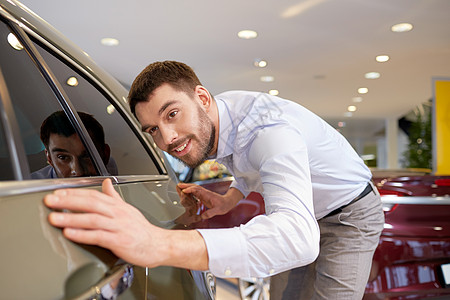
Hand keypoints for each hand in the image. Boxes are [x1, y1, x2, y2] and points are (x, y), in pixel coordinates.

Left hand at [44, 179, 166, 267]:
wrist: (157, 245)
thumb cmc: (142, 230)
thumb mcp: (128, 209)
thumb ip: (114, 197)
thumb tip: (106, 183)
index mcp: (118, 206)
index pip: (93, 195)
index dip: (74, 193)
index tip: (58, 193)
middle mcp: (117, 214)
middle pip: (91, 203)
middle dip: (69, 201)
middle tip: (51, 201)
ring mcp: (118, 226)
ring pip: (92, 219)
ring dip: (71, 218)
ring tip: (54, 218)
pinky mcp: (119, 241)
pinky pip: (98, 236)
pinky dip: (83, 234)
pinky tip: (71, 233)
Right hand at [177, 183, 242, 218]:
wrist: (227, 202)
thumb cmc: (224, 205)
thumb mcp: (218, 210)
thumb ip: (210, 213)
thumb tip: (202, 217)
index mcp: (207, 195)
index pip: (197, 190)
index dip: (190, 190)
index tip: (184, 191)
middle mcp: (205, 193)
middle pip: (194, 187)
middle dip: (186, 185)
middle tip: (178, 185)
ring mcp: (204, 194)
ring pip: (194, 188)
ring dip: (187, 187)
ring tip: (180, 187)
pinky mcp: (203, 196)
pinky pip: (195, 192)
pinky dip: (190, 190)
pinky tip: (186, 192)